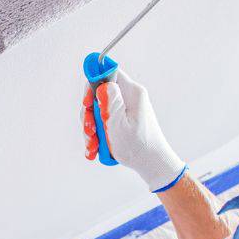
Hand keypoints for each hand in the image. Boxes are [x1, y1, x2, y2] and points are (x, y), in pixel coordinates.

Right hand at [82, 69, 185, 191]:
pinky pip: (103, 123)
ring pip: (98, 111)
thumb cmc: (139, 147)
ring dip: (90, 129)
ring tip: (92, 145)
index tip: (86, 103)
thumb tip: (101, 82)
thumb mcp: (119, 124)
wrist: (152, 165)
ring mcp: (124, 110)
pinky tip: (94, 149)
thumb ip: (109, 101)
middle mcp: (128, 98)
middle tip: (89, 131)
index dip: (92, 85)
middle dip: (89, 115)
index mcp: (131, 93)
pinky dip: (97, 135)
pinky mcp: (121, 121)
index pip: (107, 74)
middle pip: (98, 95)